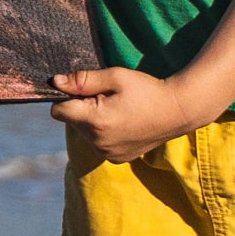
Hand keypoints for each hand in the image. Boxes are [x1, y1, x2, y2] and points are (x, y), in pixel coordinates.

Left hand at [48, 64, 198, 163]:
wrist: (179, 111)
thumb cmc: (147, 89)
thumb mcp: (115, 77)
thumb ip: (82, 80)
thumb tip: (55, 82)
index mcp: (95, 122)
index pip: (58, 111)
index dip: (67, 97)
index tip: (85, 90)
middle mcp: (98, 143)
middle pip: (71, 122)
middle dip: (81, 108)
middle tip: (108, 98)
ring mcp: (108, 154)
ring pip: (83, 133)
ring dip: (92, 121)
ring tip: (118, 110)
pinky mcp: (116, 158)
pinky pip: (97, 143)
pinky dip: (103, 133)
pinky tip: (123, 122)